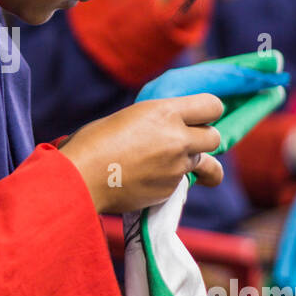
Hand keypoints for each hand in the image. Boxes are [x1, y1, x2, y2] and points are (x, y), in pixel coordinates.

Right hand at [59, 95, 223, 213]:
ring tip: (169, 163)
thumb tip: (171, 127)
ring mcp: (176, 167)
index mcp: (165, 112)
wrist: (80, 179)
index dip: (208, 111)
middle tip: (187, 141)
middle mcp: (177, 139)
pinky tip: (145, 178)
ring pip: (202, 164)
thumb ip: (158, 120)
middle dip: (204, 139)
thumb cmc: (94, 142)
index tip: (200, 117)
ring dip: (189, 161)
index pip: (212, 105)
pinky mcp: (169, 190)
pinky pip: (179, 183)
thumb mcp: (130, 116)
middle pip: (214, 137)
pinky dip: (168, 181)